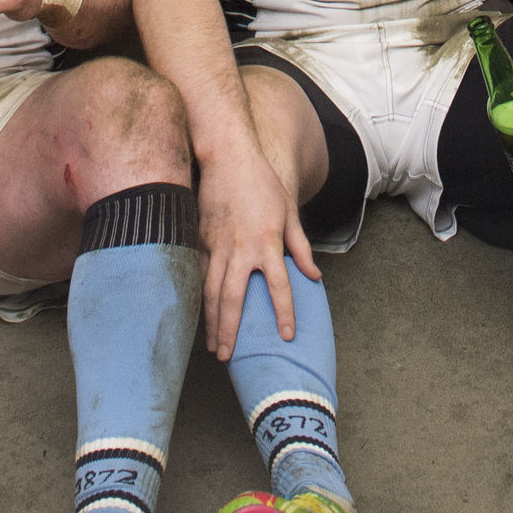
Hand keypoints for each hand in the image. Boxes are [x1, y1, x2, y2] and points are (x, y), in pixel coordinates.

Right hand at [197, 146, 318, 358]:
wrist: (227, 155)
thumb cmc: (262, 182)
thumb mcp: (288, 212)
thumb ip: (300, 246)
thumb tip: (314, 275)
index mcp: (267, 242)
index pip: (279, 286)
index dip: (284, 312)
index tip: (286, 336)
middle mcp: (240, 248)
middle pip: (233, 298)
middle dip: (230, 330)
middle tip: (228, 357)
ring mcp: (216, 244)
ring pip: (210, 291)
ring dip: (210, 321)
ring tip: (212, 345)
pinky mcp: (200, 238)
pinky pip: (199, 274)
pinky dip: (198, 297)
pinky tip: (199, 314)